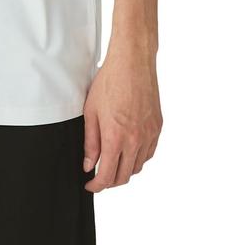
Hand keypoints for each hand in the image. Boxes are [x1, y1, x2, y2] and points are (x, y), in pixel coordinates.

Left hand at [81, 43, 161, 191]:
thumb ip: (90, 142)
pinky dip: (139, 158)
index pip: (107, 176)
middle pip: (124, 176)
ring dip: (125, 170)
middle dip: (110, 181)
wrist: (132, 62)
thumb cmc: (109, 81)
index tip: (90, 185)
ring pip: (138, 166)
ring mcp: (149, 134)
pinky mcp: (158, 127)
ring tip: (113, 163)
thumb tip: (89, 164)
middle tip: (99, 176)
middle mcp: (135, 140)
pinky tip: (129, 151)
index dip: (97, 186)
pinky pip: (149, 153)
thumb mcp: (91, 111)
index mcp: (115, 137)